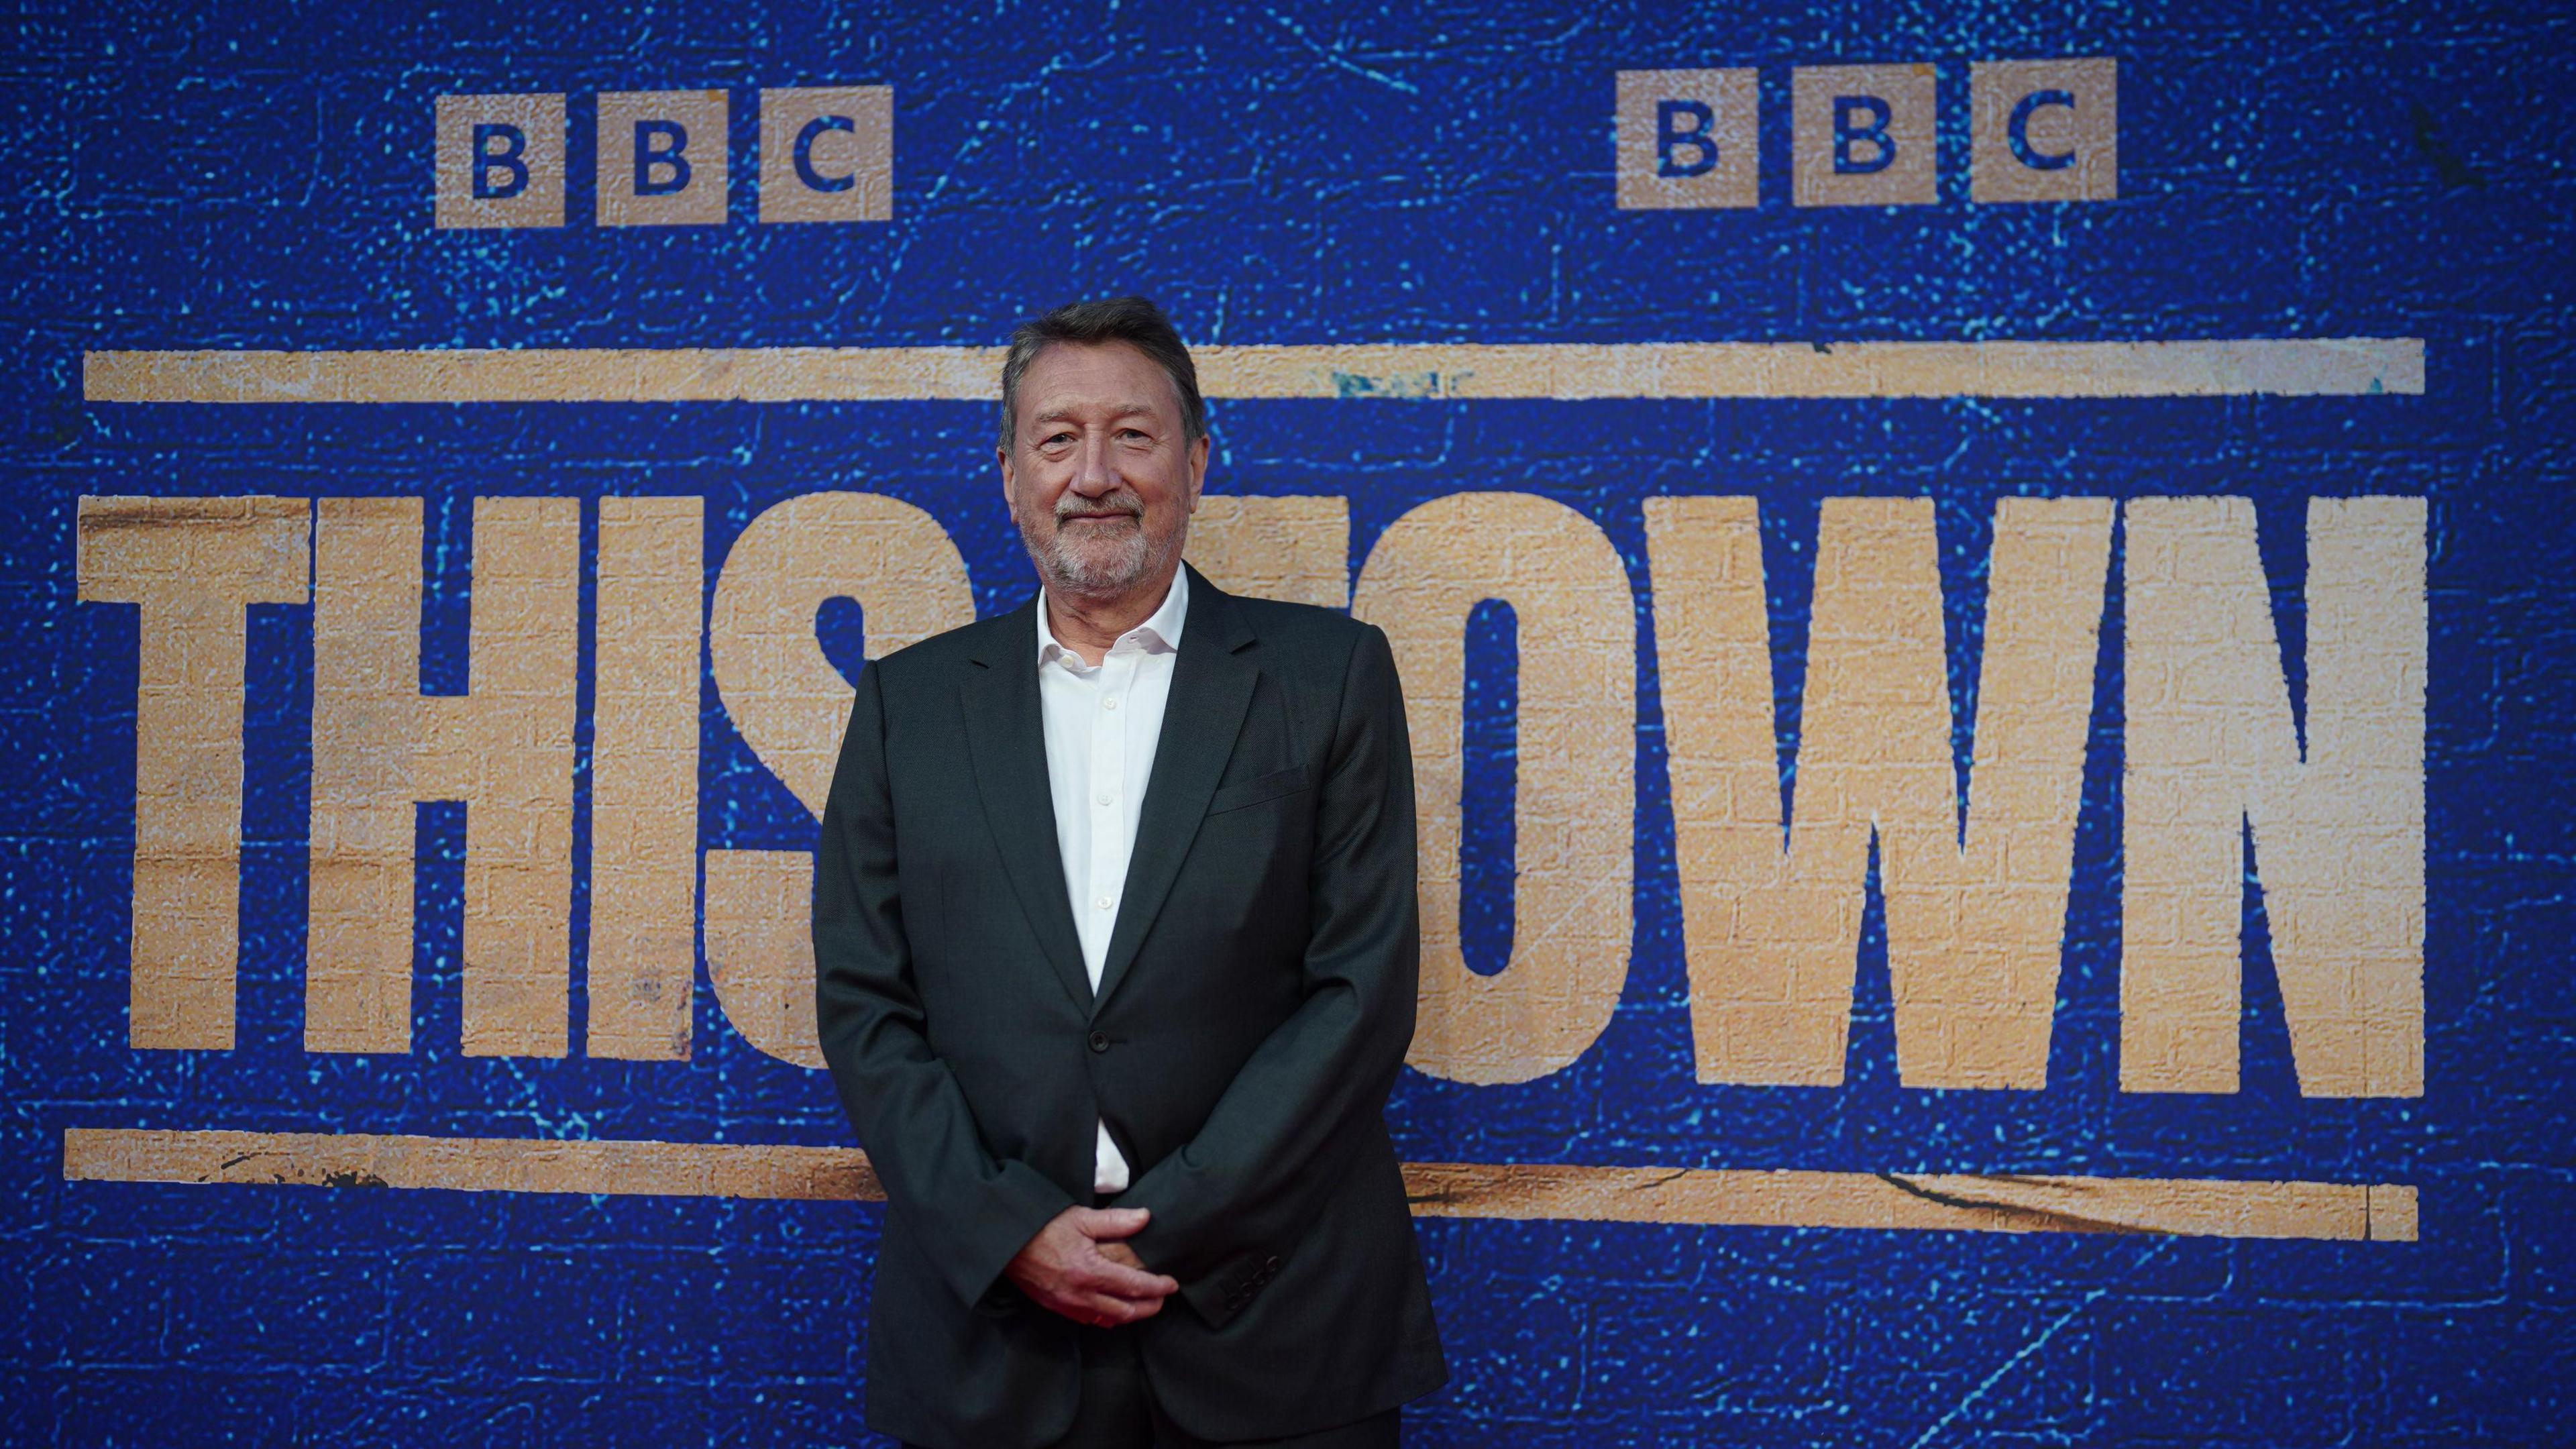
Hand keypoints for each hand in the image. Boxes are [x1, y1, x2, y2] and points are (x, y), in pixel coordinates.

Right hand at [1002, 1206, 1179, 1326]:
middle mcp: (1081, 1294)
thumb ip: (1116, 1221)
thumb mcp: (1081, 1218)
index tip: (1172, 1284)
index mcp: (1090, 1272)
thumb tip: (1145, 1217)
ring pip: (1109, 1320)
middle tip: (1163, 1299)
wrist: (1006, 1243)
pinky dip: (1108, 1318)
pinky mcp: (1057, 1307)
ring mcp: (1068, 1304)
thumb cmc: (1043, 1227)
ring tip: (1144, 1306)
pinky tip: (1114, 1311)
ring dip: (1130, 1315)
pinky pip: (1089, 1320)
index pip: (1134, 1286)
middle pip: (1126, 1310)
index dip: (1157, 1287)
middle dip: (1149, 1306)